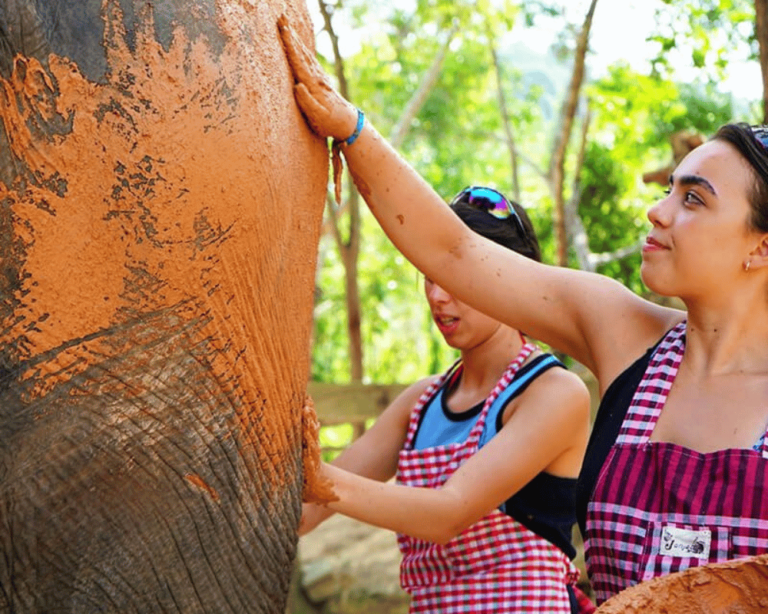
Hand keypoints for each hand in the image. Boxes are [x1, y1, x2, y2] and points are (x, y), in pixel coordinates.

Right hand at [277, 14, 358, 140]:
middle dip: (290, 35)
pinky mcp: (319, 79)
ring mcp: (318, 77)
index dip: (290, 45)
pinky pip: (307, 59)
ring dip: (295, 38)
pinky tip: (297, 43)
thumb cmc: (330, 123)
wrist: (347, 123)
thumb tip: (297, 86)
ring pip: (304, 53)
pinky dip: (300, 49)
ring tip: (286, 24)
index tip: (283, 29)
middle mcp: (316, 77)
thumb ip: (307, 102)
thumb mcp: (318, 118)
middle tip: (281, 17)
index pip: (298, 61)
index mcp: (313, 85)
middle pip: (301, 52)